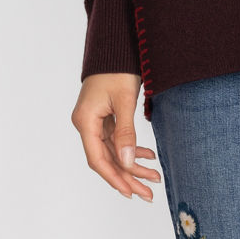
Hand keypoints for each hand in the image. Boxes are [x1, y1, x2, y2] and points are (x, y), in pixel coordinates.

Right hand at [71, 73, 161, 200]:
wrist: (115, 45)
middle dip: (128, 176)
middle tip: (148, 193)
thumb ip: (126, 133)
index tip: (130, 193)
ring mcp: (95, 120)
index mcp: (85, 121)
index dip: (114, 178)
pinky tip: (148, 157)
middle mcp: (87, 123)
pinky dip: (131, 148)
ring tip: (154, 177)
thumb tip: (127, 164)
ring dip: (133, 164)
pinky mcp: (104, 116)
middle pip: (107, 158)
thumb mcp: (124, 100)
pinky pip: (116, 139)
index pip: (98, 159)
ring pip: (114, 151)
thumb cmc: (117, 68)